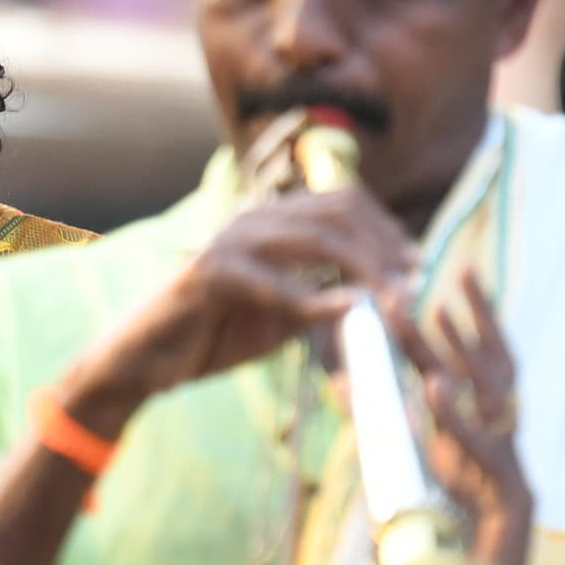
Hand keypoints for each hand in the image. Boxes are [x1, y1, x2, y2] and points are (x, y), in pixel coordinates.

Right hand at [87, 189, 417, 406]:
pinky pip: (270, 281)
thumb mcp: (283, 316)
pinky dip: (311, 298)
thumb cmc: (215, 334)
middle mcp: (254, 219)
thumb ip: (322, 298)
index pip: (343, 202)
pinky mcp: (208, 274)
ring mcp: (230, 241)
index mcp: (274, 222)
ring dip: (361, 268)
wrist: (146, 361)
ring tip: (392, 299)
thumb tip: (378, 300)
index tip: (418, 264)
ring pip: (312, 237)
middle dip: (384, 246)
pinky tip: (345, 311)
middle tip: (415, 282)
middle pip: (337, 211)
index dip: (387, 229)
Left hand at [394, 270, 532, 564]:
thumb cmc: (447, 554)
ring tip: (431, 315)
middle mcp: (502, 447)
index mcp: (479, 441)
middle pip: (497, 369)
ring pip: (496, 402)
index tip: (439, 280)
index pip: (474, 370)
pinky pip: (487, 452)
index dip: (458, 324)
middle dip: (478, 317)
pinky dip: (458, 420)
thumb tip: (344, 385)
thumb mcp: (413, 484)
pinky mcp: (517, 499)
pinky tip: (434, 389)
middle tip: (457, 269)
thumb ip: (388, 436)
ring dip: (462, 355)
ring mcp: (513, 469)